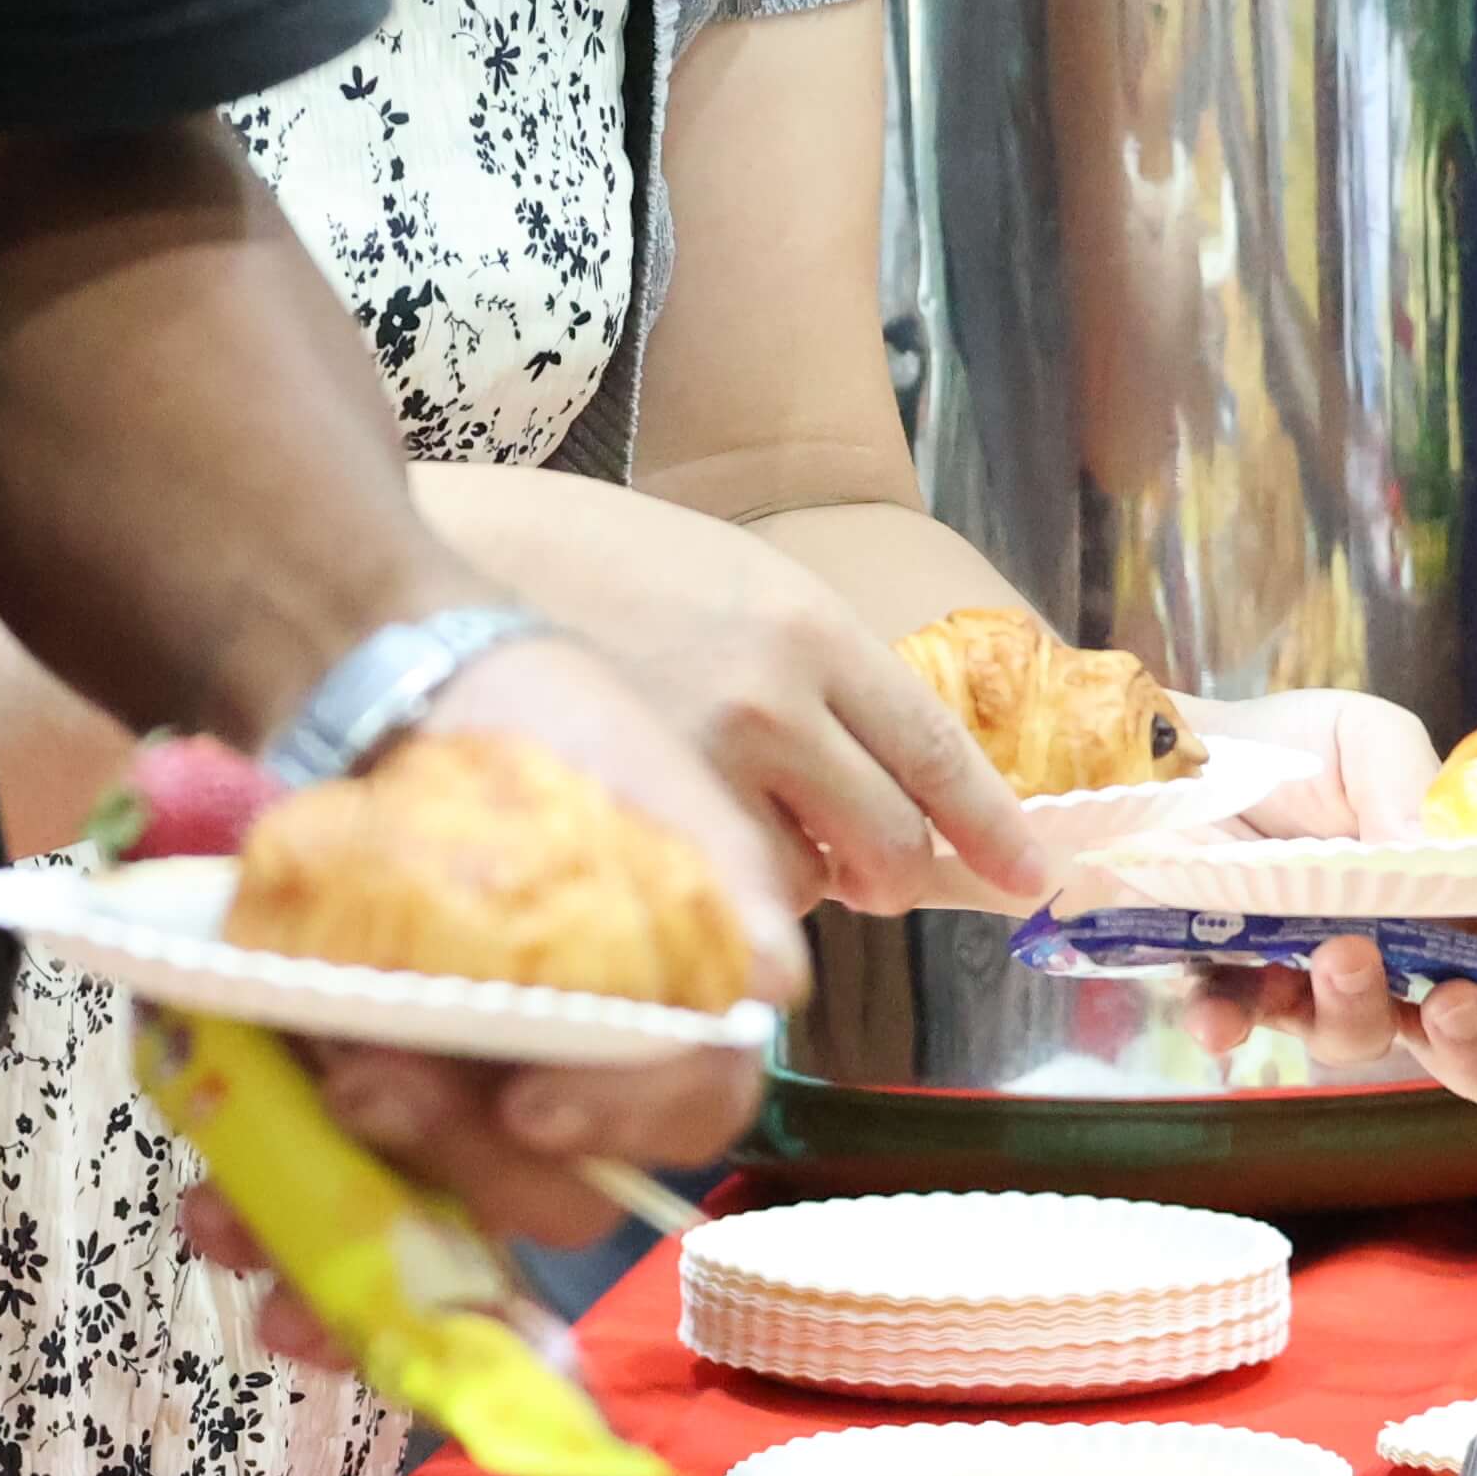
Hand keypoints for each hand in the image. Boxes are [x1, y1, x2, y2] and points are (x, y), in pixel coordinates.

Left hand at [301, 633, 778, 1239]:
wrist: (398, 696)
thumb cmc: (546, 738)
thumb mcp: (649, 779)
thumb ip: (722, 881)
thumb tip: (771, 982)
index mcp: (661, 1028)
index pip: (686, 1115)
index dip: (620, 1129)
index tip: (532, 1104)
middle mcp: (564, 1097)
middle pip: (549, 1198)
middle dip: (460, 1160)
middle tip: (367, 1079)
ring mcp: (455, 1122)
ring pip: (430, 1235)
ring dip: (347, 1244)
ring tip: (260, 1189)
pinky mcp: (348, 1119)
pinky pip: (318, 1217)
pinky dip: (267, 1232)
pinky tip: (216, 1219)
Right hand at [450, 499, 1046, 918]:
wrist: (447, 582)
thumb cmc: (585, 577)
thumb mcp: (730, 587)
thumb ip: (811, 676)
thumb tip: (878, 777)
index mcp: (807, 630)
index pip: (933, 749)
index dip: (990, 826)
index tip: (1029, 876)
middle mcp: (770, 702)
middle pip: (887, 837)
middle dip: (893, 873)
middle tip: (877, 878)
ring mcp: (698, 768)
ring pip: (804, 880)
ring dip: (800, 880)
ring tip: (740, 837)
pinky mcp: (635, 823)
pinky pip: (719, 898)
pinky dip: (724, 896)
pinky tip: (685, 850)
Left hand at [1166, 692, 1476, 1102]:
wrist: (1178, 750)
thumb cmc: (1293, 750)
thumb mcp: (1365, 739)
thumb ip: (1411, 786)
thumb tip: (1438, 854)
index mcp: (1451, 905)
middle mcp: (1396, 961)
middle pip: (1464, 1042)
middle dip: (1475, 1040)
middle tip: (1455, 1002)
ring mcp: (1311, 982)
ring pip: (1357, 1037)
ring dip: (1357, 1009)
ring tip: (1338, 951)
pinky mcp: (1230, 983)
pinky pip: (1236, 1022)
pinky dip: (1232, 1024)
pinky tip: (1220, 1016)